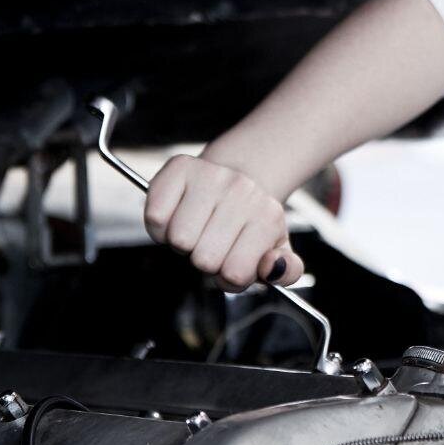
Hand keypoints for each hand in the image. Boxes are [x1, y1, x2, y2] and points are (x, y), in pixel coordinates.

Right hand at [143, 154, 303, 291]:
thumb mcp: (277, 249)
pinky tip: (178, 217)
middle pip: (204, 259)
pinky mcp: (180, 167)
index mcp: (268, 216)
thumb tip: (272, 267)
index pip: (235, 274)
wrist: (240, 177)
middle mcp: (242, 190)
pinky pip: (155, 217)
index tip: (234, 260)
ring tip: (198, 228)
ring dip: (183, 243)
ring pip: (178, 239)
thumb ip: (288, 270)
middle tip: (213, 242)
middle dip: (205, 260)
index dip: (229, 276)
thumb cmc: (252, 224)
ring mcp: (211, 176)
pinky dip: (160, 227)